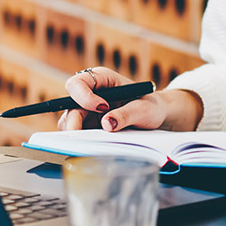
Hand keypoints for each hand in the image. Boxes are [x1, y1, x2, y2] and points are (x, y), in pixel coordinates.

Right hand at [57, 66, 172, 132]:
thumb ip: (126, 115)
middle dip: (73, 122)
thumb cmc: (151, 106)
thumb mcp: (144, 109)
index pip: (78, 83)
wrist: (155, 117)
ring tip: (92, 142)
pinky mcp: (89, 125)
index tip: (102, 108)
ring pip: (69, 121)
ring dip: (76, 133)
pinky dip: (82, 140)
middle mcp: (90, 94)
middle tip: (82, 137)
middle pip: (69, 105)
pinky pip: (78, 133)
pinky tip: (94, 146)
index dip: (84, 96)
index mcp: (101, 79)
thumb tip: (107, 124)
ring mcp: (88, 110)